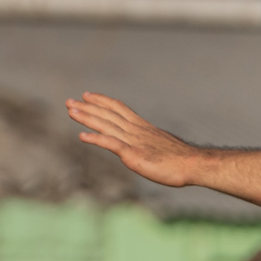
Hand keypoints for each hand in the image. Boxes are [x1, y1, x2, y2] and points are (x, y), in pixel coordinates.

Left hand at [64, 93, 198, 186]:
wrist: (192, 164)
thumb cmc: (179, 160)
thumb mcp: (158, 147)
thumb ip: (147, 144)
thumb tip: (144, 146)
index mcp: (141, 127)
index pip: (118, 109)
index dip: (102, 101)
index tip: (88, 95)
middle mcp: (136, 130)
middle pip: (108, 114)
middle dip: (87, 107)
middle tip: (69, 101)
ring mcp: (134, 141)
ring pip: (106, 125)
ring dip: (87, 118)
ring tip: (70, 111)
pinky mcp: (133, 154)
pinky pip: (111, 144)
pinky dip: (96, 139)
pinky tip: (81, 136)